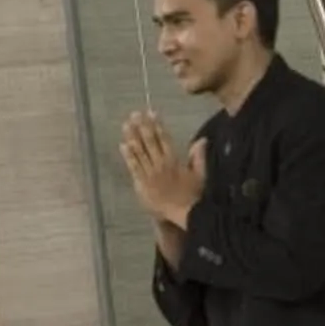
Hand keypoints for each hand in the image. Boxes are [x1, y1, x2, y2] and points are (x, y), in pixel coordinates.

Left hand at [120, 112, 205, 226]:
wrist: (183, 213)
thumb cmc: (192, 195)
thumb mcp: (200, 174)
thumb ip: (199, 156)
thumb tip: (202, 139)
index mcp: (173, 160)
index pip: (164, 138)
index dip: (157, 124)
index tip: (151, 112)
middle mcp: (160, 164)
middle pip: (149, 142)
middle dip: (142, 126)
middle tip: (135, 114)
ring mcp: (149, 174)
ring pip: (139, 152)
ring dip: (132, 137)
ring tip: (126, 124)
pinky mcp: (141, 184)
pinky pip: (133, 167)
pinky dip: (128, 156)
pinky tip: (122, 145)